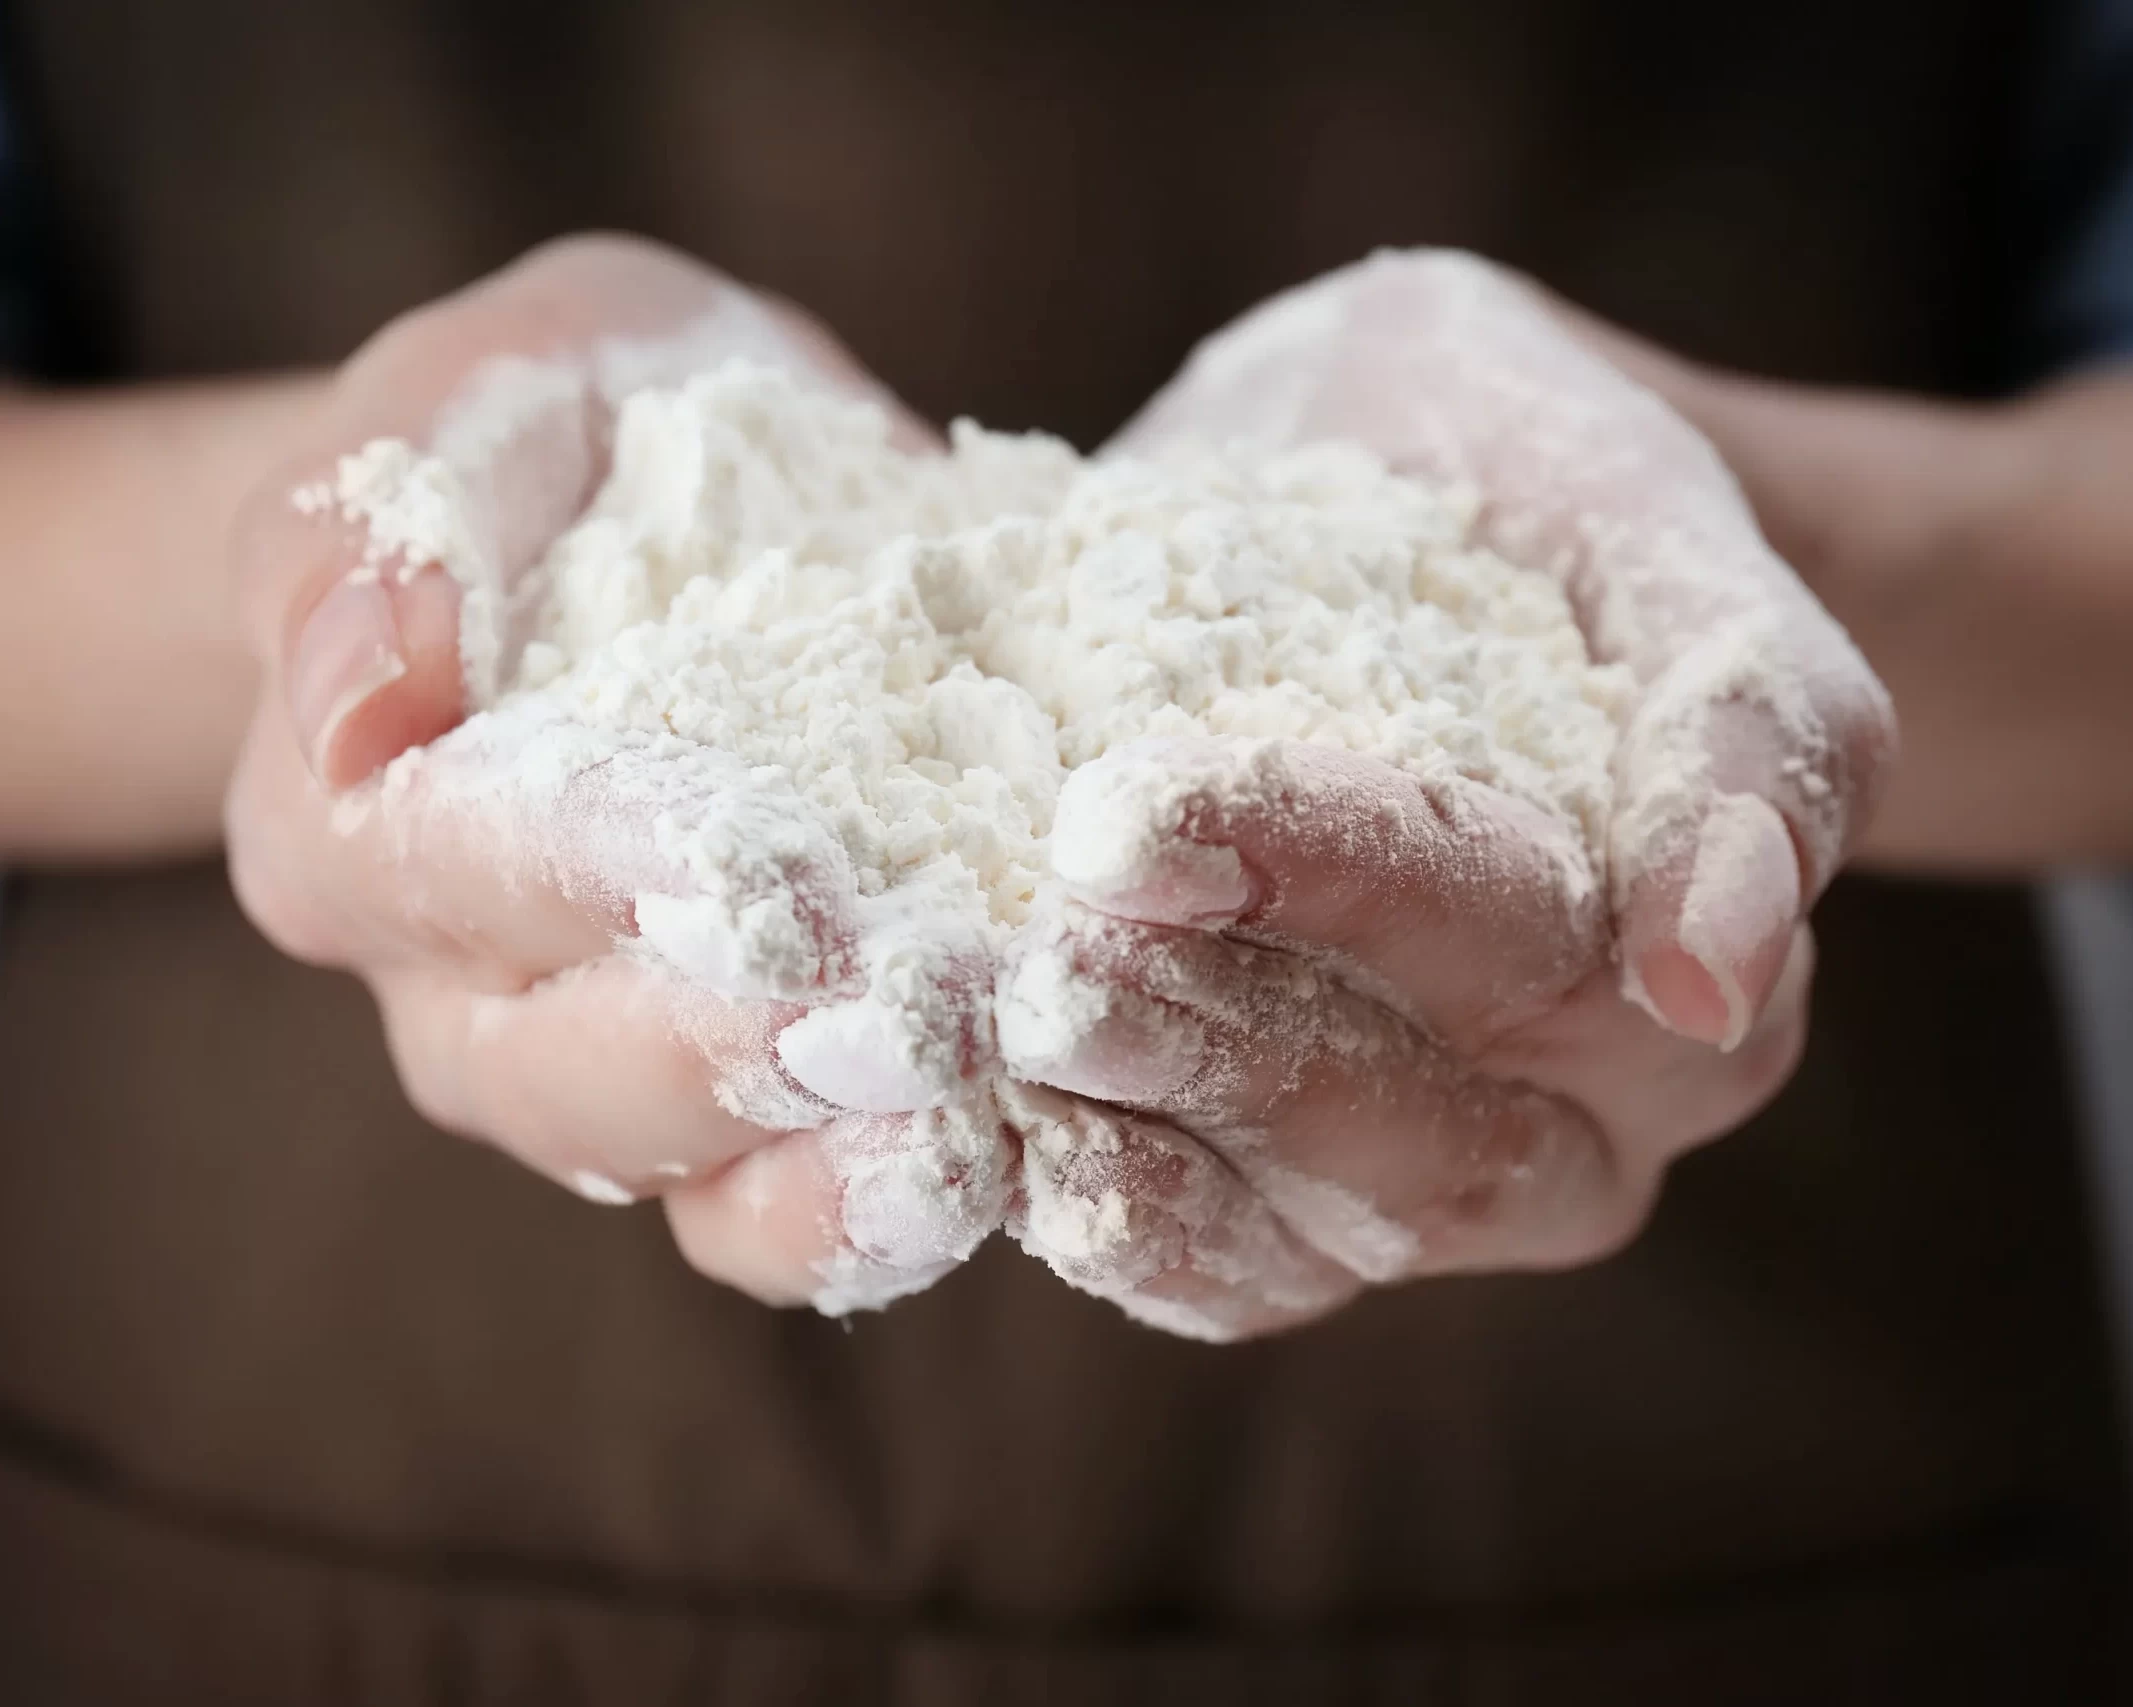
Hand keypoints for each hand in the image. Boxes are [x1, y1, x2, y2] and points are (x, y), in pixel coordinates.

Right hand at [226, 236, 1011, 1314]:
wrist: (685, 504)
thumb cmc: (574, 435)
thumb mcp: (485, 394)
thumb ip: (382, 521)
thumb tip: (359, 705)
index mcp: (347, 824)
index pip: (449, 872)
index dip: (604, 869)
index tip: (765, 851)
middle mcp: (452, 987)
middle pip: (565, 1068)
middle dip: (741, 1041)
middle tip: (907, 1003)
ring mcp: (589, 1074)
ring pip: (677, 1171)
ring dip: (828, 1155)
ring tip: (973, 1117)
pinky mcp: (727, 1116)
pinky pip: (772, 1214)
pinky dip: (875, 1210)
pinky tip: (993, 1162)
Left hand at [993, 250, 1894, 1337]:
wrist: (1439, 509)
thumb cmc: (1549, 497)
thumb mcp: (1662, 536)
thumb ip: (1748, 726)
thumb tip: (1711, 979)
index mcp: (1715, 957)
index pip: (1529, 941)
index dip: (1337, 884)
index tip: (1140, 814)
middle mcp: (1605, 1106)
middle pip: (1431, 1126)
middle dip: (1229, 1045)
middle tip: (1047, 964)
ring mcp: (1466, 1176)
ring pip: (1334, 1226)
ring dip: (1163, 1145)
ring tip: (1016, 1047)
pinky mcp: (1331, 1210)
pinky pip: (1251, 1272)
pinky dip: (1135, 1225)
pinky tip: (1021, 1154)